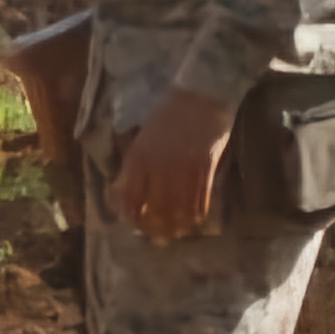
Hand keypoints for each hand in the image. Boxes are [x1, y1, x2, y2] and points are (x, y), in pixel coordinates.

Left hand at [114, 88, 234, 245]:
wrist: (201, 95)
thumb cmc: (171, 115)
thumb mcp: (144, 138)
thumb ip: (139, 164)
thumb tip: (133, 192)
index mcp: (138, 158)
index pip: (130, 198)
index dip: (133, 217)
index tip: (136, 227)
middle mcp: (156, 166)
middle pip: (153, 209)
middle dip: (154, 228)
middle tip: (159, 238)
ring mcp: (181, 168)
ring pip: (177, 209)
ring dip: (176, 226)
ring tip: (177, 234)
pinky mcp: (204, 167)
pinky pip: (199, 200)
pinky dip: (196, 215)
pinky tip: (195, 221)